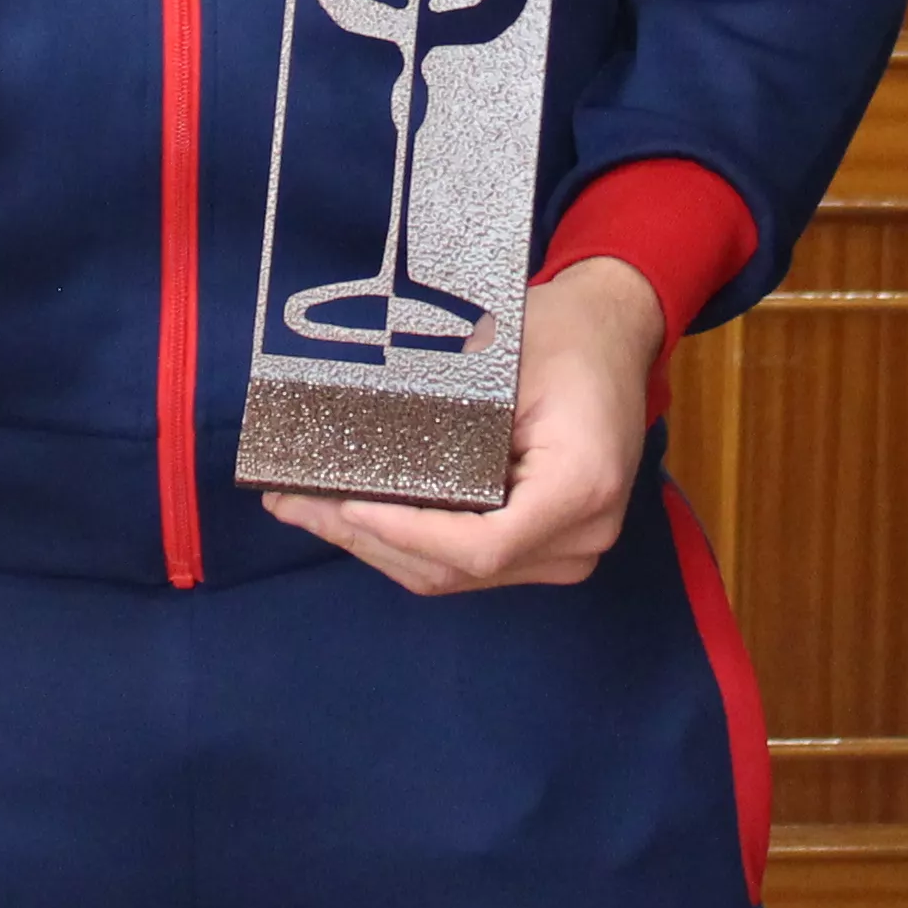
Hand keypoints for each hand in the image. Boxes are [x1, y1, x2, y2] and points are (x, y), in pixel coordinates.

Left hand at [262, 257, 660, 593]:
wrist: (614, 333)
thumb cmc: (562, 333)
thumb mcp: (503, 359)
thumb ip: (445, 415)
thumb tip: (353, 444)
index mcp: (579, 488)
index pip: (480, 545)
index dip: (406, 535)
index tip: (345, 504)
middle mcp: (581, 535)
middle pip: (457, 568)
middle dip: (367, 539)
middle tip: (292, 504)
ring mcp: (568, 550)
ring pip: (455, 574)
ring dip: (377, 546)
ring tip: (305, 510)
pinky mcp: (548, 547)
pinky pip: (468, 562)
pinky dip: (409, 543)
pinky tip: (354, 517)